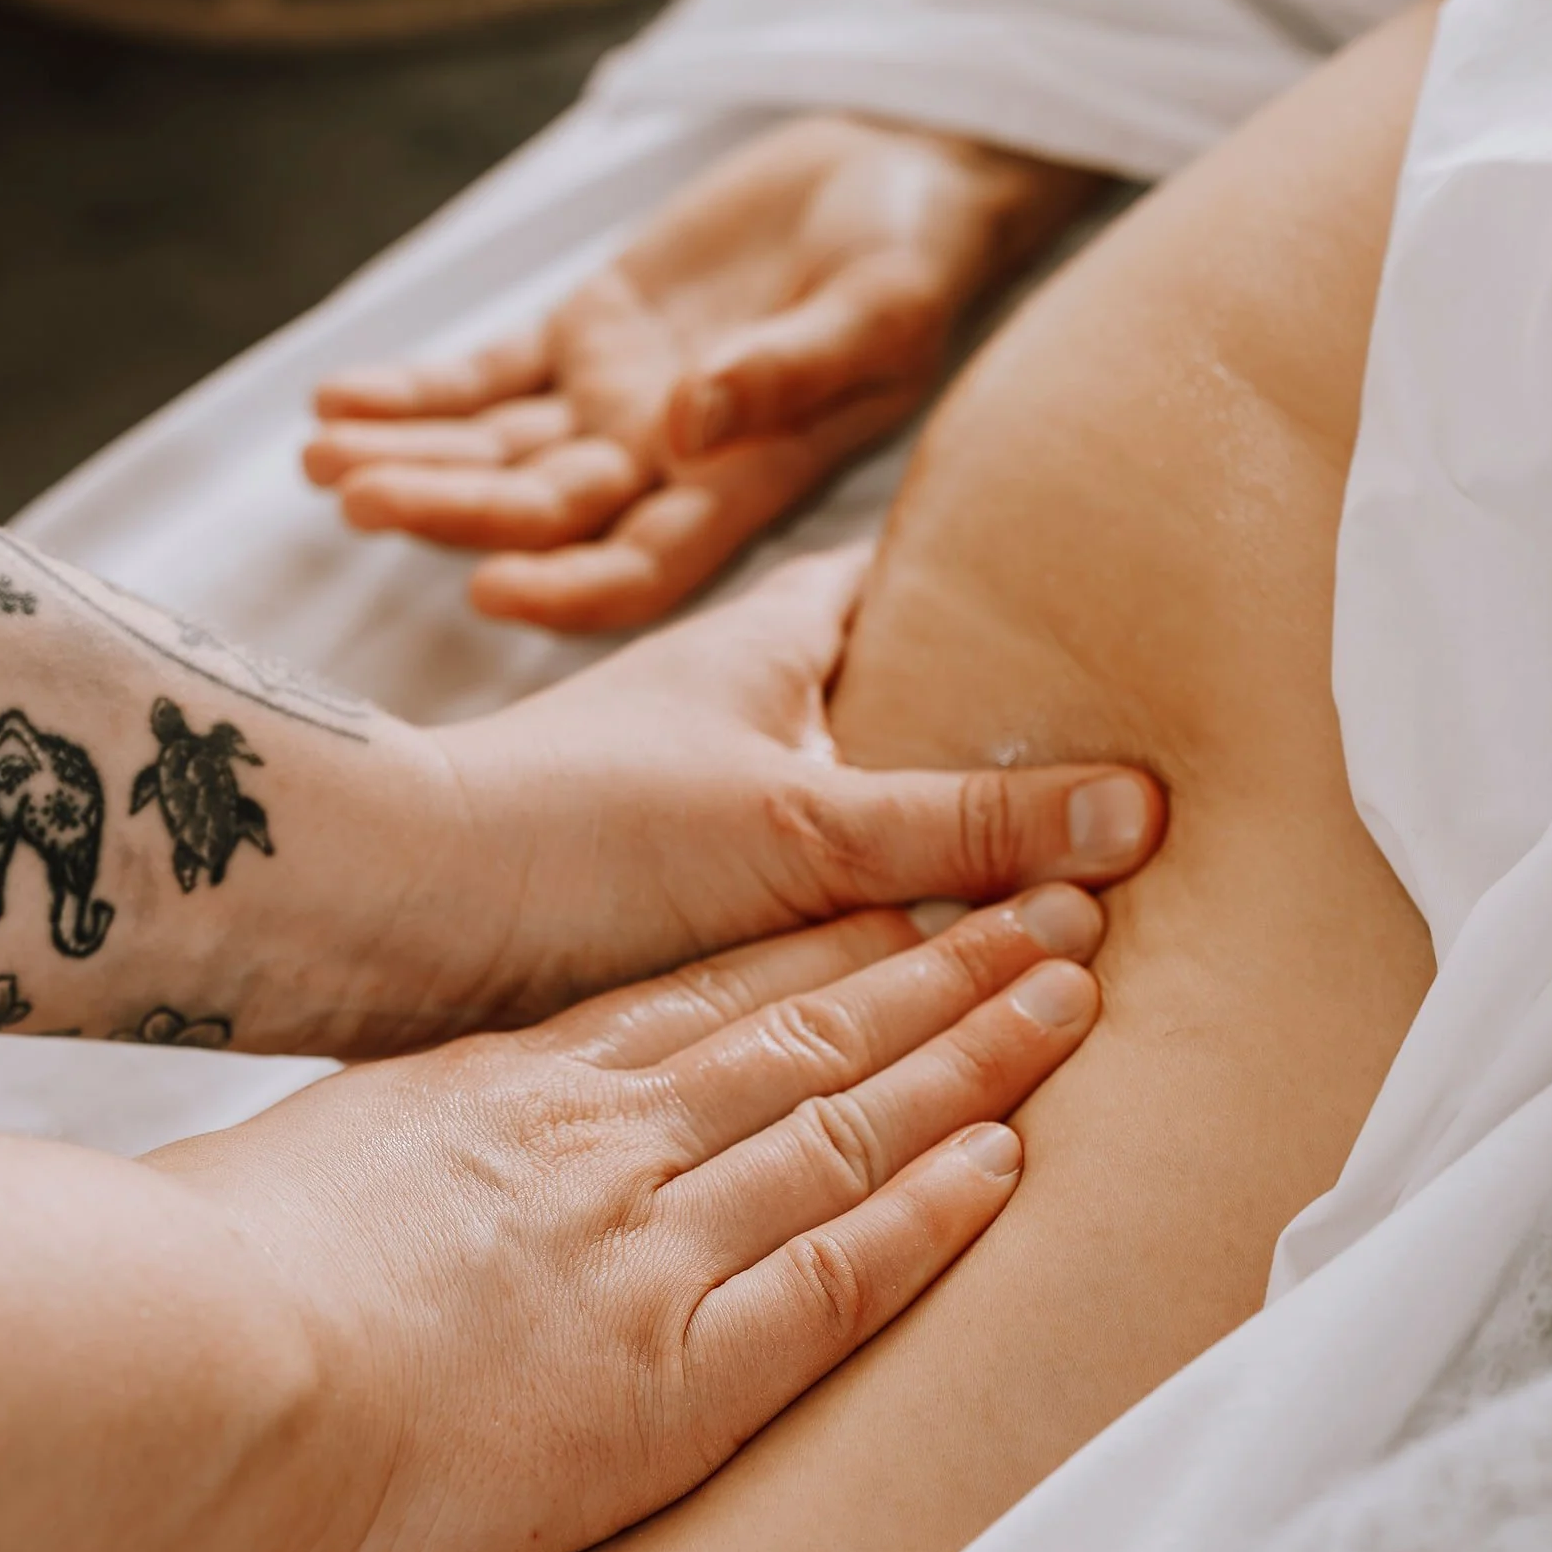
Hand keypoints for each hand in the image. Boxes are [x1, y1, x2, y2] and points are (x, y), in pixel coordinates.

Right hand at [147, 887, 1105, 1551]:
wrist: (192, 1355)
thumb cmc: (215, 1274)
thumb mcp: (327, 1159)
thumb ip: (413, 1145)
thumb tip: (424, 1159)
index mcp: (516, 1087)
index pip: (708, 995)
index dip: (827, 946)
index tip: (912, 900)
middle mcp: (604, 1141)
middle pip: (808, 1030)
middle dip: (943, 969)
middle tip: (1051, 911)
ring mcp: (648, 1244)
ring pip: (848, 1122)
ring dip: (972, 1058)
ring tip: (1069, 999)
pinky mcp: (676, 1371)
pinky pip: (837, 1272)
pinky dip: (929, 1209)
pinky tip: (1005, 1160)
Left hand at [305, 114, 1098, 629]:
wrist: (899, 172)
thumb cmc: (914, 250)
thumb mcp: (880, 304)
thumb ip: (789, 370)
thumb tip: (686, 424)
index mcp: (745, 481)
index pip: (643, 566)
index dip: (568, 592)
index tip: (487, 589)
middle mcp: (666, 461)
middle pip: (539, 512)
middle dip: (447, 508)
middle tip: (357, 496)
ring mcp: (615, 401)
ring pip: (494, 451)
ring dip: (407, 457)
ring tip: (316, 456)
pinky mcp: (585, 332)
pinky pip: (482, 377)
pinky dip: (413, 391)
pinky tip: (336, 398)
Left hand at [393, 546, 1159, 1044]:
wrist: (400, 922)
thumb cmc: (580, 831)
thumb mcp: (801, 824)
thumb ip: (968, 824)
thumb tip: (1142, 813)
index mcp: (780, 639)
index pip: (920, 574)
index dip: (1016, 577)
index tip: (1123, 598)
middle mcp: (750, 707)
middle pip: (913, 699)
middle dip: (1009, 730)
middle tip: (1150, 763)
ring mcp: (713, 803)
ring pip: (867, 808)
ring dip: (948, 844)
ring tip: (1088, 885)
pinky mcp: (677, 897)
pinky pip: (816, 900)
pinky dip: (881, 924)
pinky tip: (945, 977)